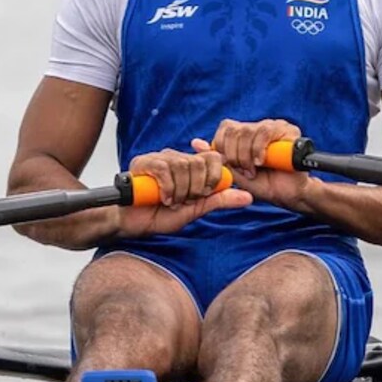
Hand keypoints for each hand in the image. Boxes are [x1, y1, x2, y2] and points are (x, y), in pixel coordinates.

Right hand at [117, 148, 251, 237]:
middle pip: (200, 163)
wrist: (133, 224)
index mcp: (192, 166)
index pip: (214, 158)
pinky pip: (164, 168)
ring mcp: (160, 157)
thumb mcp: (196, 210)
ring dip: (180, 191)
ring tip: (172, 201)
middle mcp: (177, 157)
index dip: (214, 178)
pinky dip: (168, 188)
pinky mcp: (144, 162)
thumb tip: (248, 197)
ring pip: (183, 165)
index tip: (204, 194)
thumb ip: (219, 200)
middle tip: (185, 201)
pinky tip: (163, 199)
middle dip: (196, 188)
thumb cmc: (161, 216)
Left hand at [193, 119, 315, 211]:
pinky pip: (264, 131)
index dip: (223, 147)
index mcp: (245, 135)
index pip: (226, 128)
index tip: (230, 166)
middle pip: (234, 129)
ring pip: (247, 131)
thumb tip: (195, 143)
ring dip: (247, 155)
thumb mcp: (235, 174)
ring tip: (255, 169)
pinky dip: (258, 149)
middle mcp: (258, 127)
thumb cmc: (263, 185)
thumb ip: (218, 159)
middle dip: (234, 155)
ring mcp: (273, 126)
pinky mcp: (287, 129)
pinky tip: (262, 161)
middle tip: (245, 171)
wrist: (289, 195)